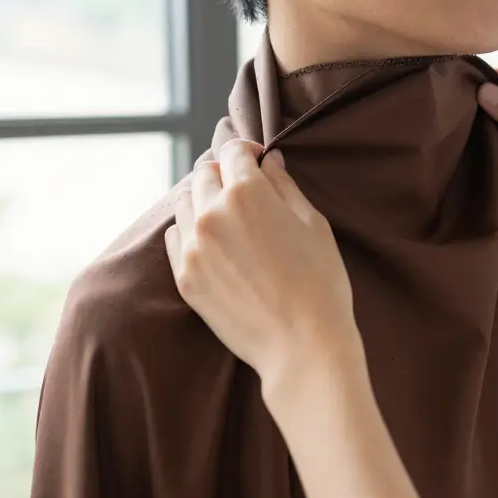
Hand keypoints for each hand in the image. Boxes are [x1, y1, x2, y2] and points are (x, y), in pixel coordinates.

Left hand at [165, 135, 361, 395]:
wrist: (302, 346)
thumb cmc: (320, 283)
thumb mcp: (313, 225)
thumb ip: (284, 187)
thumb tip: (268, 162)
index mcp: (246, 193)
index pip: (233, 152)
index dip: (248, 151)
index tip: (258, 161)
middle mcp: (211, 213)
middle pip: (204, 174)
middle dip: (223, 173)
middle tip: (244, 189)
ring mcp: (193, 246)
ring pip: (185, 203)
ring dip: (204, 201)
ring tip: (228, 218)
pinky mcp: (185, 277)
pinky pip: (176, 238)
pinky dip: (191, 231)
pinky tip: (215, 244)